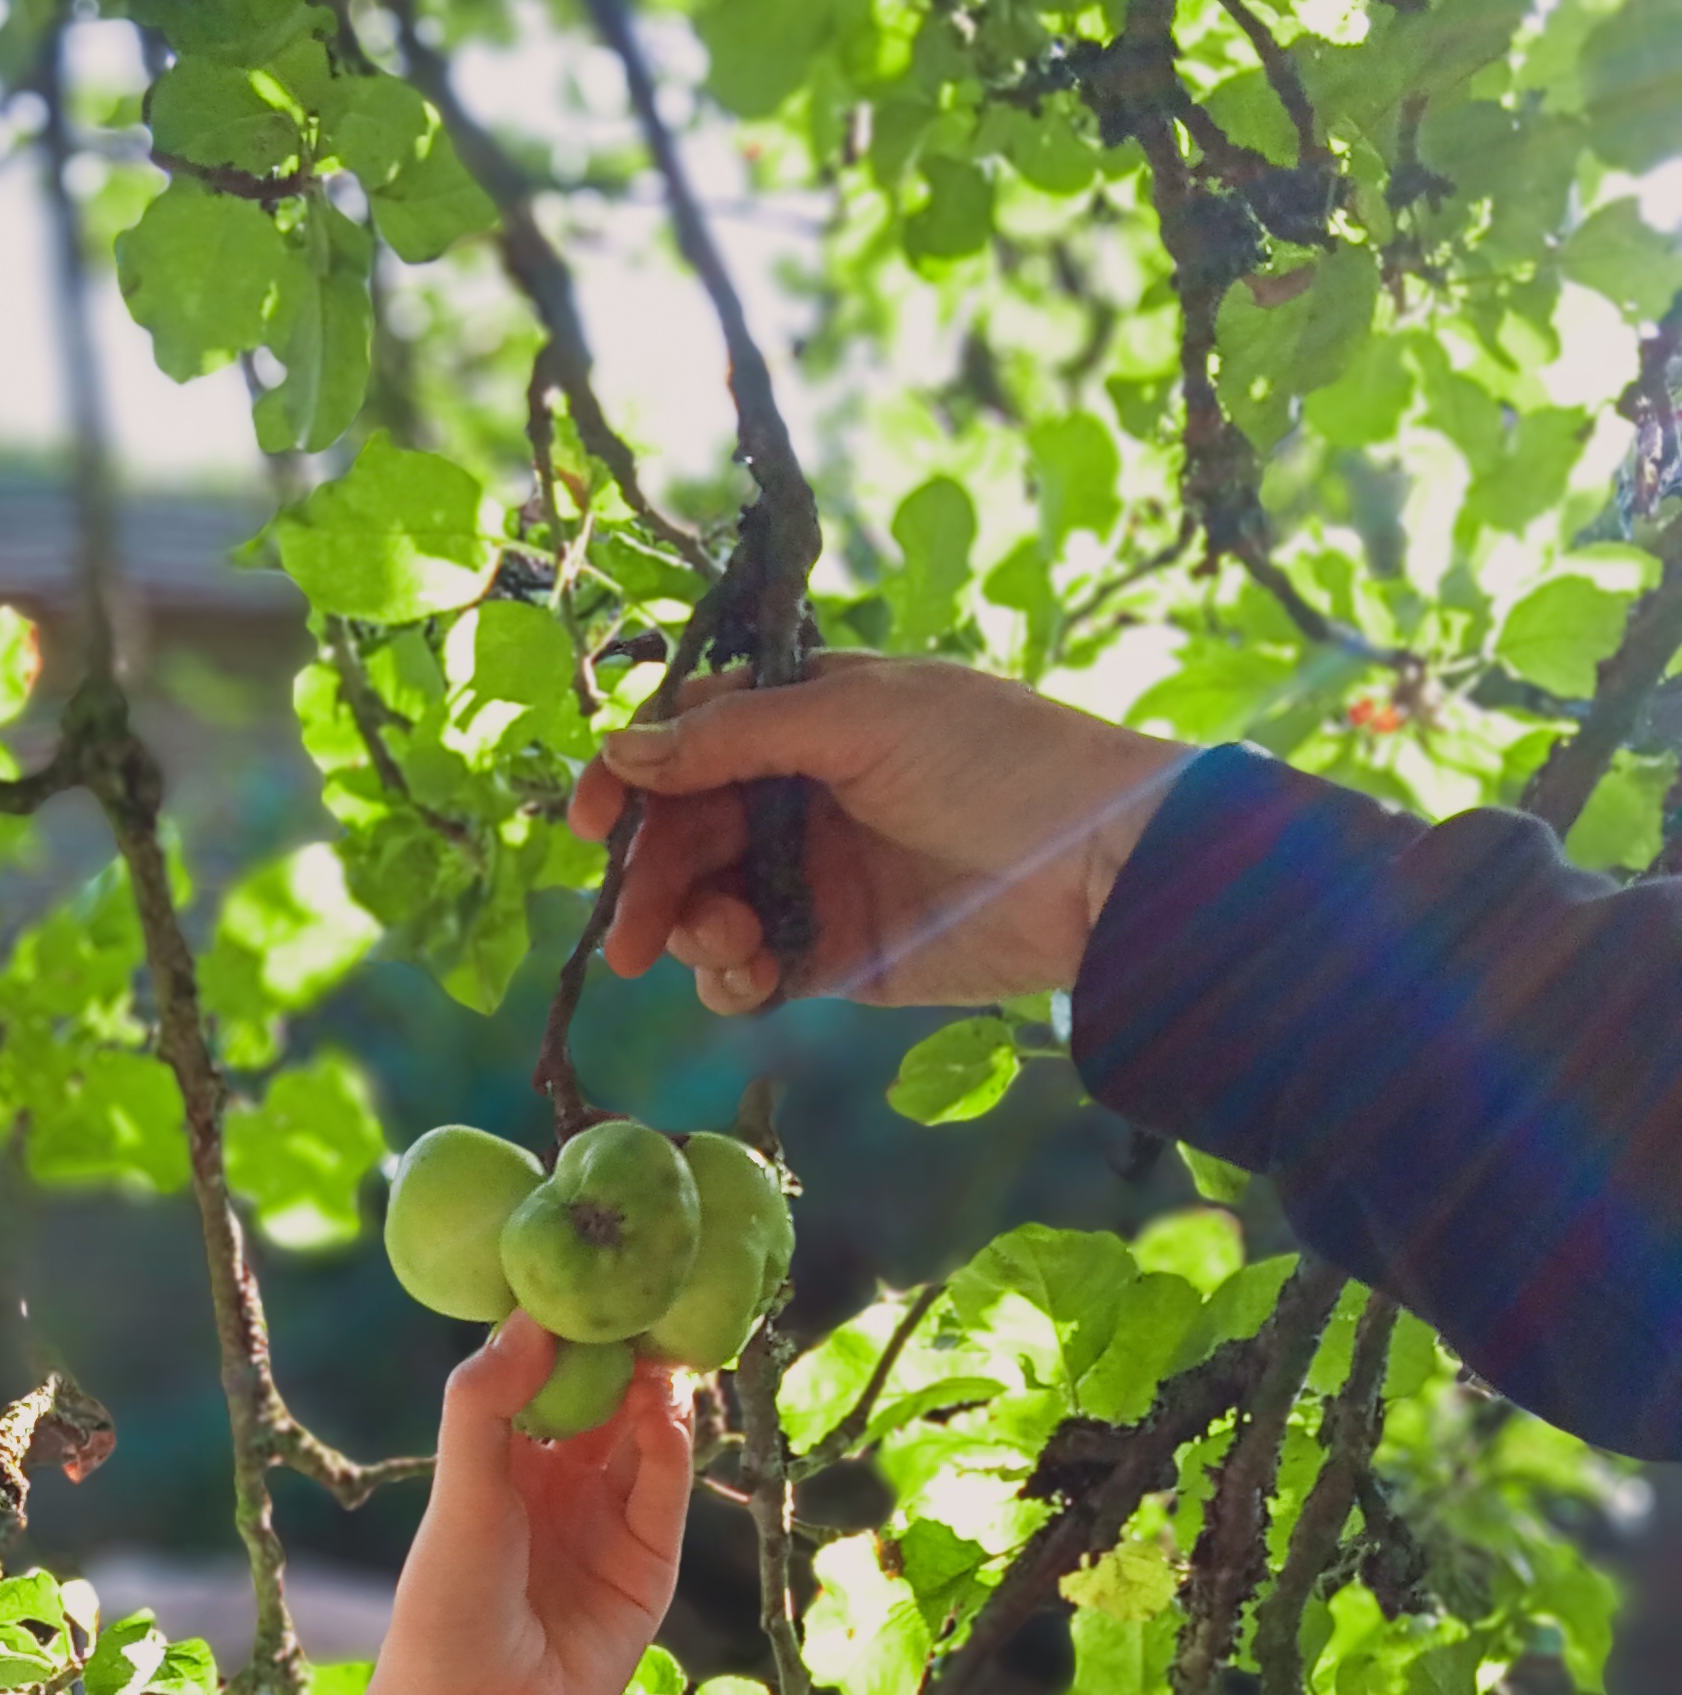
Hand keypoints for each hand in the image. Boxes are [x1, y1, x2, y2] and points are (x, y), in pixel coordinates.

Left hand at [316, 1310, 691, 1694]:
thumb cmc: (443, 1605)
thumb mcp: (460, 1490)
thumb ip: (486, 1404)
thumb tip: (530, 1316)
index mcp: (509, 1459)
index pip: (552, 1373)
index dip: (573, 1324)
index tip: (591, 1263)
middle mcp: (565, 1483)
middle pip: (612, 1396)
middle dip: (630, 1345)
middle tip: (650, 1284)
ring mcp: (612, 1523)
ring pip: (648, 1436)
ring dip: (658, 1388)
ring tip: (664, 1335)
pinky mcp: (649, 1566)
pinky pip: (668, 1492)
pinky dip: (675, 1447)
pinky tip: (669, 1406)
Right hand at [568, 654, 1188, 1013]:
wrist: (1104, 866)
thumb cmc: (1000, 758)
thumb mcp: (863, 715)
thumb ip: (738, 735)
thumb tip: (623, 750)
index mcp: (805, 716)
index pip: (687, 740)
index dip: (629, 778)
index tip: (591, 820)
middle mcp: (797, 795)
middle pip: (681, 834)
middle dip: (648, 879)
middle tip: (627, 932)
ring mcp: (811, 879)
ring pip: (703, 907)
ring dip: (688, 930)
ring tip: (721, 943)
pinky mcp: (834, 957)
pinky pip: (749, 971)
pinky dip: (730, 978)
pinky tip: (749, 975)